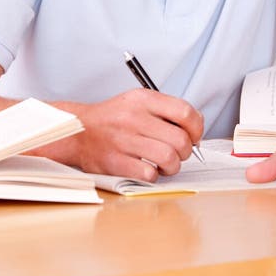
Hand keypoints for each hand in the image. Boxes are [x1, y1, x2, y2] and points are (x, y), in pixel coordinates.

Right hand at [72, 89, 203, 181]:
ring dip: (173, 166)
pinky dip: (154, 176)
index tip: (195, 136)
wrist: (78, 130)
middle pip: (180, 139)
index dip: (197, 128)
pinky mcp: (115, 162)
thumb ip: (166, 110)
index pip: (185, 112)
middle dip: (186, 151)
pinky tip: (149, 170)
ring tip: (166, 165)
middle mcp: (134, 117)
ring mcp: (124, 140)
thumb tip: (196, 125)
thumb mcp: (138, 102)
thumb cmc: (113, 118)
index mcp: (143, 99)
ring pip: (168, 158)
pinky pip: (149, 174)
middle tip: (179, 153)